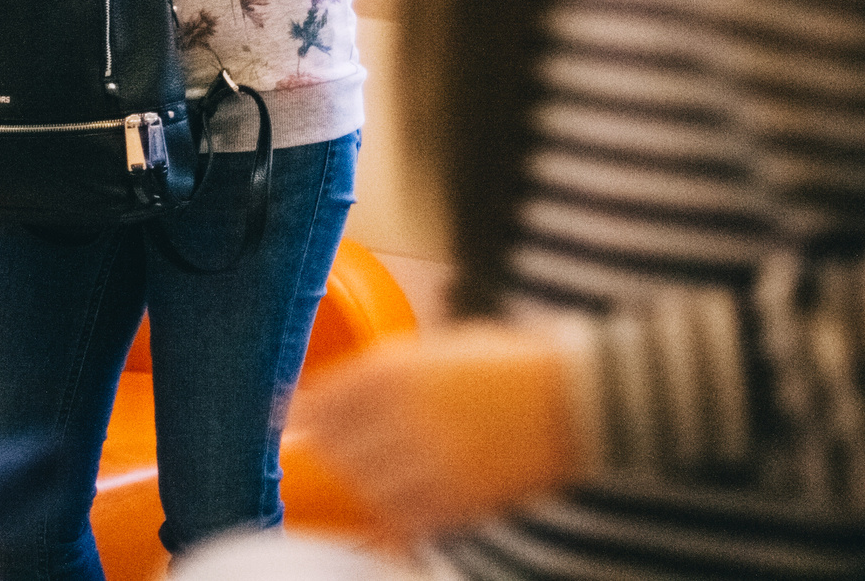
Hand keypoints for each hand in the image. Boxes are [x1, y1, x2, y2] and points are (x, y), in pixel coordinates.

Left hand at [292, 323, 582, 543]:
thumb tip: (335, 393)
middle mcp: (403, 415)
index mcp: (398, 369)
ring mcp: (427, 462)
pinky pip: (401, 517)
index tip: (290, 417)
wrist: (574, 400)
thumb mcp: (440, 346)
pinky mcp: (454, 501)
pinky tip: (395, 501)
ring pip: (364, 484)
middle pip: (335, 445)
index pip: (324, 400)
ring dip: (360, 478)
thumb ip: (386, 370)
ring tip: (374, 468)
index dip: (301, 411)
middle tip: (332, 445)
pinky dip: (390, 513)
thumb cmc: (509, 365)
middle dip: (329, 445)